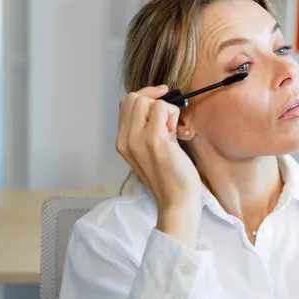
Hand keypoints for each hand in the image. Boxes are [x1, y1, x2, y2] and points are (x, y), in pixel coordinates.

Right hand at [116, 85, 202, 213]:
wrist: (176, 201)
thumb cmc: (170, 178)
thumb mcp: (148, 152)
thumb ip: (145, 131)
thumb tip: (156, 107)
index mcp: (122, 142)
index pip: (125, 105)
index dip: (144, 98)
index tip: (161, 102)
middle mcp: (125, 140)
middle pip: (132, 98)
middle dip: (154, 102)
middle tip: (168, 121)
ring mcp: (138, 139)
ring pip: (146, 100)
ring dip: (165, 108)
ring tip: (171, 130)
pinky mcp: (155, 139)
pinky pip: (162, 107)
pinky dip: (172, 113)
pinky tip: (175, 132)